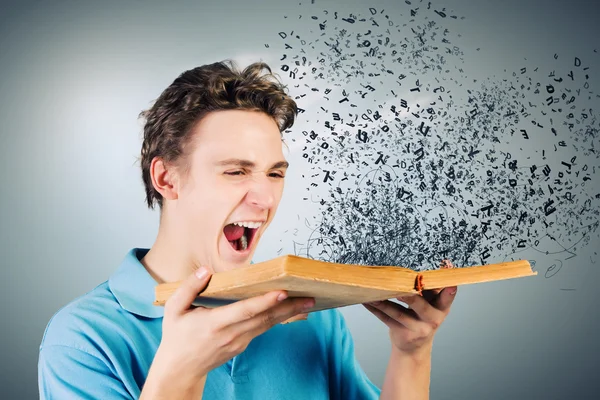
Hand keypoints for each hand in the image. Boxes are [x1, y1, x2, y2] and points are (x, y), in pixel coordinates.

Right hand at [145, 267, 314, 392]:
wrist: (180, 370)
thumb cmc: (176, 337)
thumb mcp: (174, 310)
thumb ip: (189, 288)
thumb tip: (205, 271)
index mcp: (215, 323)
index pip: (245, 311)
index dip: (265, 302)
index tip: (283, 292)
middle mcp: (232, 334)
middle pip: (264, 318)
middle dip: (289, 307)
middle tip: (310, 296)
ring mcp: (239, 342)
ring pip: (267, 324)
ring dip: (288, 313)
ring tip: (307, 301)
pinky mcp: (243, 345)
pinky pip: (263, 328)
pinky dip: (277, 318)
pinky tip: (290, 309)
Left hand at [363, 280, 456, 355]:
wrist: (414, 347)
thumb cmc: (423, 318)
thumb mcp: (433, 305)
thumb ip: (433, 287)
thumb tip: (443, 262)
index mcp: (442, 309)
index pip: (447, 297)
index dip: (448, 289)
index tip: (447, 281)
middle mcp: (432, 319)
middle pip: (419, 305)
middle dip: (409, 297)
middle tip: (399, 288)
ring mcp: (417, 329)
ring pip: (398, 313)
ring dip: (382, 302)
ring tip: (372, 292)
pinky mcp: (402, 334)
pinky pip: (386, 319)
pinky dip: (375, 309)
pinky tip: (367, 301)